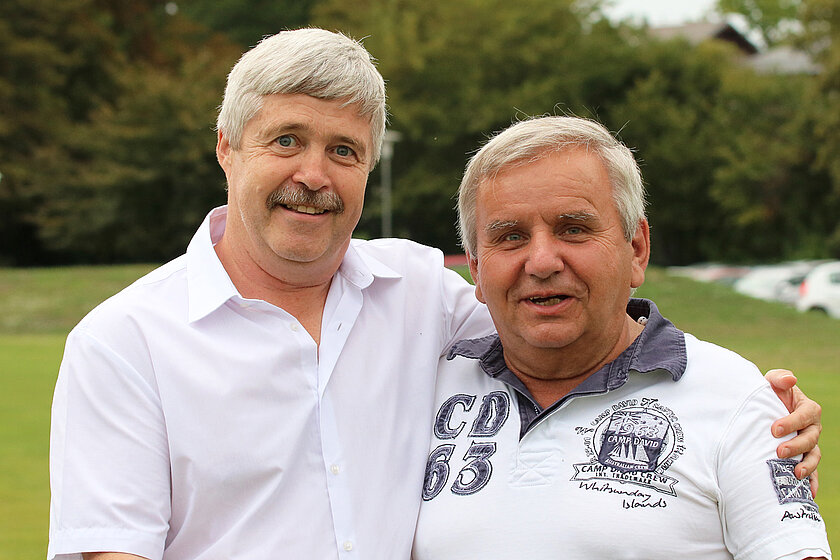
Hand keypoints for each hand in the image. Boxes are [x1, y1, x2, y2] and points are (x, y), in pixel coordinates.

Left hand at [765, 369, 820, 495]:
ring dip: (806, 466)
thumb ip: (779, 379)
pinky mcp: (802, 458)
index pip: (806, 415)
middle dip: (796, 446)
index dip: (792, 422)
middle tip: (779, 451)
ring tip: (795, 474)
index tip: (774, 429)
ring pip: (813, 456)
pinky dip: (812, 482)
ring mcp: (809, 445)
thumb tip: (790, 379)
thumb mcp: (770, 383)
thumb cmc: (766, 395)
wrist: (759, 412)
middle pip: (811, 438)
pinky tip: (809, 494)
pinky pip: (812, 472)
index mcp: (807, 408)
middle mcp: (812, 428)